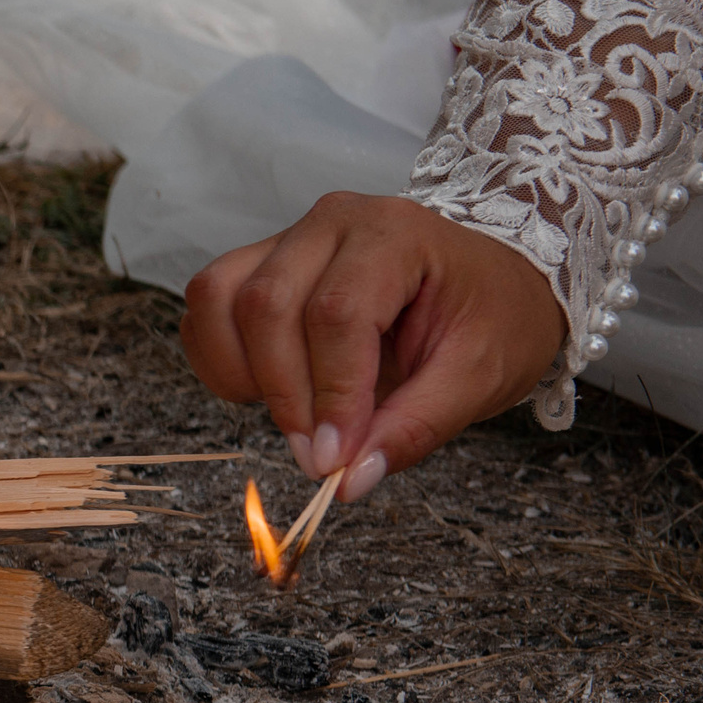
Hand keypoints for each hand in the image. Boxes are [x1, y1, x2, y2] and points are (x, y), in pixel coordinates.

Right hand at [180, 193, 566, 499]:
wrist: (494, 278)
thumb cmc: (494, 315)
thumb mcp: (479, 377)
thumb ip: (414, 427)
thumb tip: (349, 480)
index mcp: (395, 235)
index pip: (335, 313)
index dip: (330, 394)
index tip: (335, 458)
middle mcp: (332, 223)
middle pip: (266, 304)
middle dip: (285, 394)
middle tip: (317, 454)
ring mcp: (289, 238)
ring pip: (219, 297)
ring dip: (239, 370)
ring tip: (292, 415)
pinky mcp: (261, 262)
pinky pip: (208, 303)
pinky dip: (218, 355)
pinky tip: (266, 387)